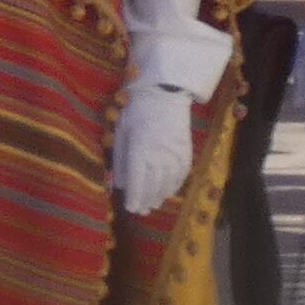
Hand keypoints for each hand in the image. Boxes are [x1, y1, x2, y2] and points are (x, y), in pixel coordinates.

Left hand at [114, 87, 197, 214]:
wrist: (166, 92)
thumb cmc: (137, 111)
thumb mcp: (123, 132)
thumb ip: (121, 160)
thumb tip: (119, 184)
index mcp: (140, 149)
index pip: (136, 181)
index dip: (133, 197)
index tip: (129, 208)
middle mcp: (158, 153)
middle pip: (152, 185)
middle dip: (145, 200)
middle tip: (140, 211)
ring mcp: (174, 152)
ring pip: (167, 182)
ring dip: (159, 196)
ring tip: (153, 205)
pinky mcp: (185, 149)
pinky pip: (181, 173)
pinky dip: (174, 185)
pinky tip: (168, 192)